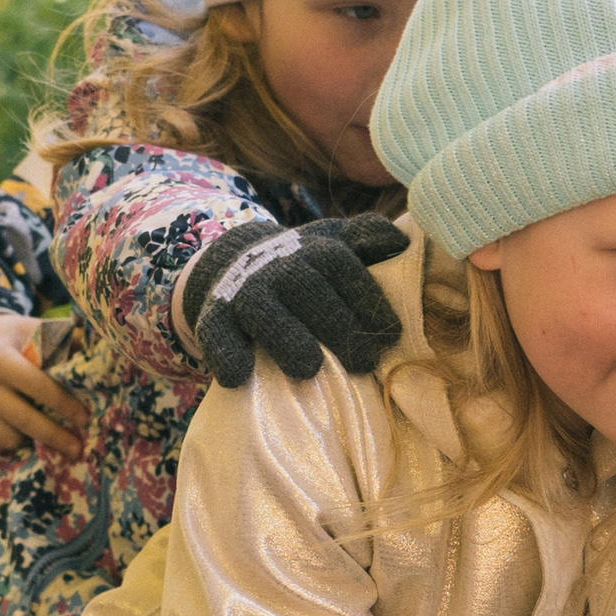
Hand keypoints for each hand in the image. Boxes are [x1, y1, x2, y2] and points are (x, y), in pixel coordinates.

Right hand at [0, 313, 85, 455]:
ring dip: (31, 439)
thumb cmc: (7, 339)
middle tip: (78, 449)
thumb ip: (64, 341)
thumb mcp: (31, 330)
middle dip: (56, 437)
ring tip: (43, 431)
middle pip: (26, 421)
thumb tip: (101, 355)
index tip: (85, 419)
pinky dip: (10, 442)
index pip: (39, 388)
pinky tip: (19, 430)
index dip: (65, 405)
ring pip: (10, 439)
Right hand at [181, 214, 410, 387]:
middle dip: (338, 327)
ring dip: (286, 337)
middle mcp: (277, 266)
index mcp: (313, 249)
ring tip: (308, 369)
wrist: (234, 265)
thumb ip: (367, 240)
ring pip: (263, 310)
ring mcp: (243, 291)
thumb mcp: (333, 244)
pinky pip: (216, 334)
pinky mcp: (212, 317)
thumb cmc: (302, 266)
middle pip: (308, 291)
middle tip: (364, 364)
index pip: (343, 268)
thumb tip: (403, 244)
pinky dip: (227, 353)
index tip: (392, 336)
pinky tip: (240, 375)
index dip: (367, 299)